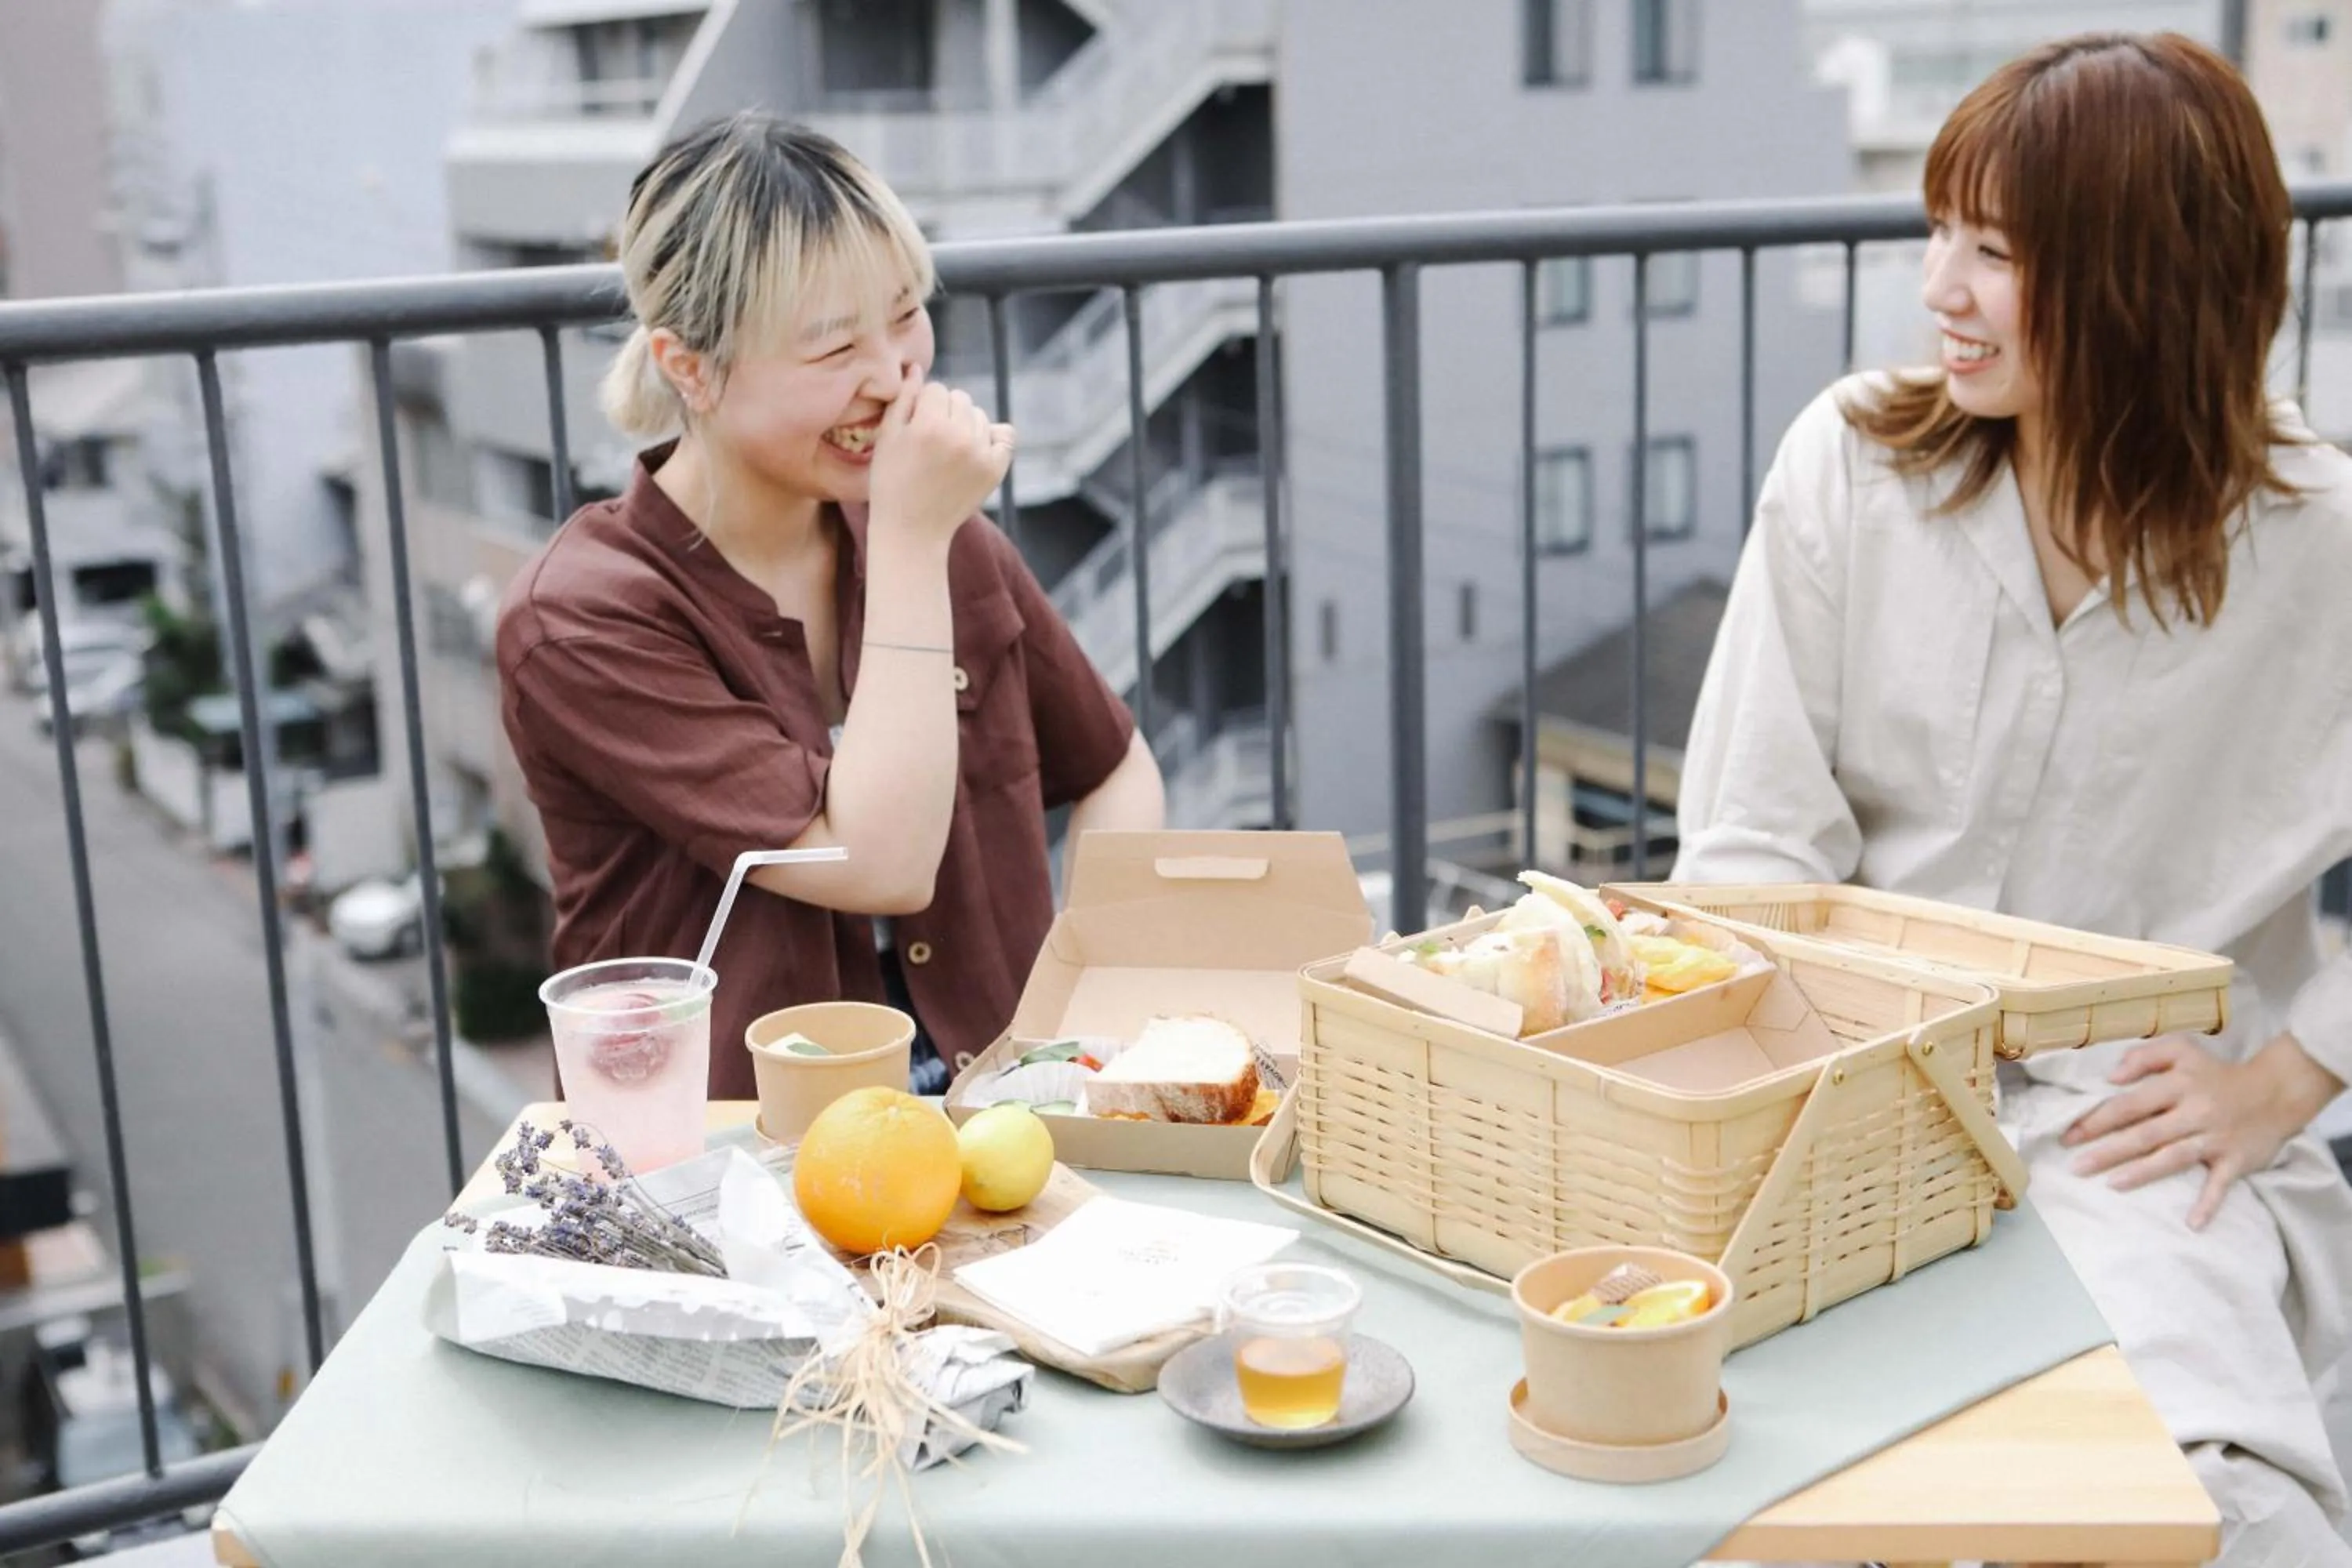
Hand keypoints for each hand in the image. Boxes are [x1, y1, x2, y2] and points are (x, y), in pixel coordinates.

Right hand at [867, 370, 1014, 547]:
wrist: (912, 531)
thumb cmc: (891, 483)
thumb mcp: (887, 438)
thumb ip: (903, 399)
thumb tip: (917, 367)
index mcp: (929, 424)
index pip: (935, 389)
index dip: (923, 406)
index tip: (915, 427)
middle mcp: (959, 436)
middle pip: (960, 398)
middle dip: (946, 412)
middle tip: (932, 440)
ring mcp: (981, 453)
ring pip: (980, 415)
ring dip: (966, 424)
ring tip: (949, 450)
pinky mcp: (996, 470)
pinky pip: (1004, 435)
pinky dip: (992, 438)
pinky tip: (974, 451)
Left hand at [2062, 1032, 2339, 1228]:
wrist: (2277, 1090)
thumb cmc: (2217, 1073)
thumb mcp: (2182, 1050)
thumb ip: (2144, 1056)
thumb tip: (2112, 1075)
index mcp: (2177, 1085)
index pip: (2130, 1105)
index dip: (2097, 1120)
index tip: (2068, 1136)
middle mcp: (2194, 1112)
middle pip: (2145, 1133)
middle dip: (2108, 1151)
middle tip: (2076, 1166)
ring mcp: (2216, 1138)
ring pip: (2174, 1157)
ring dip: (2143, 1172)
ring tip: (2111, 1185)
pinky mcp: (2237, 1160)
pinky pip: (2221, 1184)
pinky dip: (2208, 1203)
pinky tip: (2192, 1223)